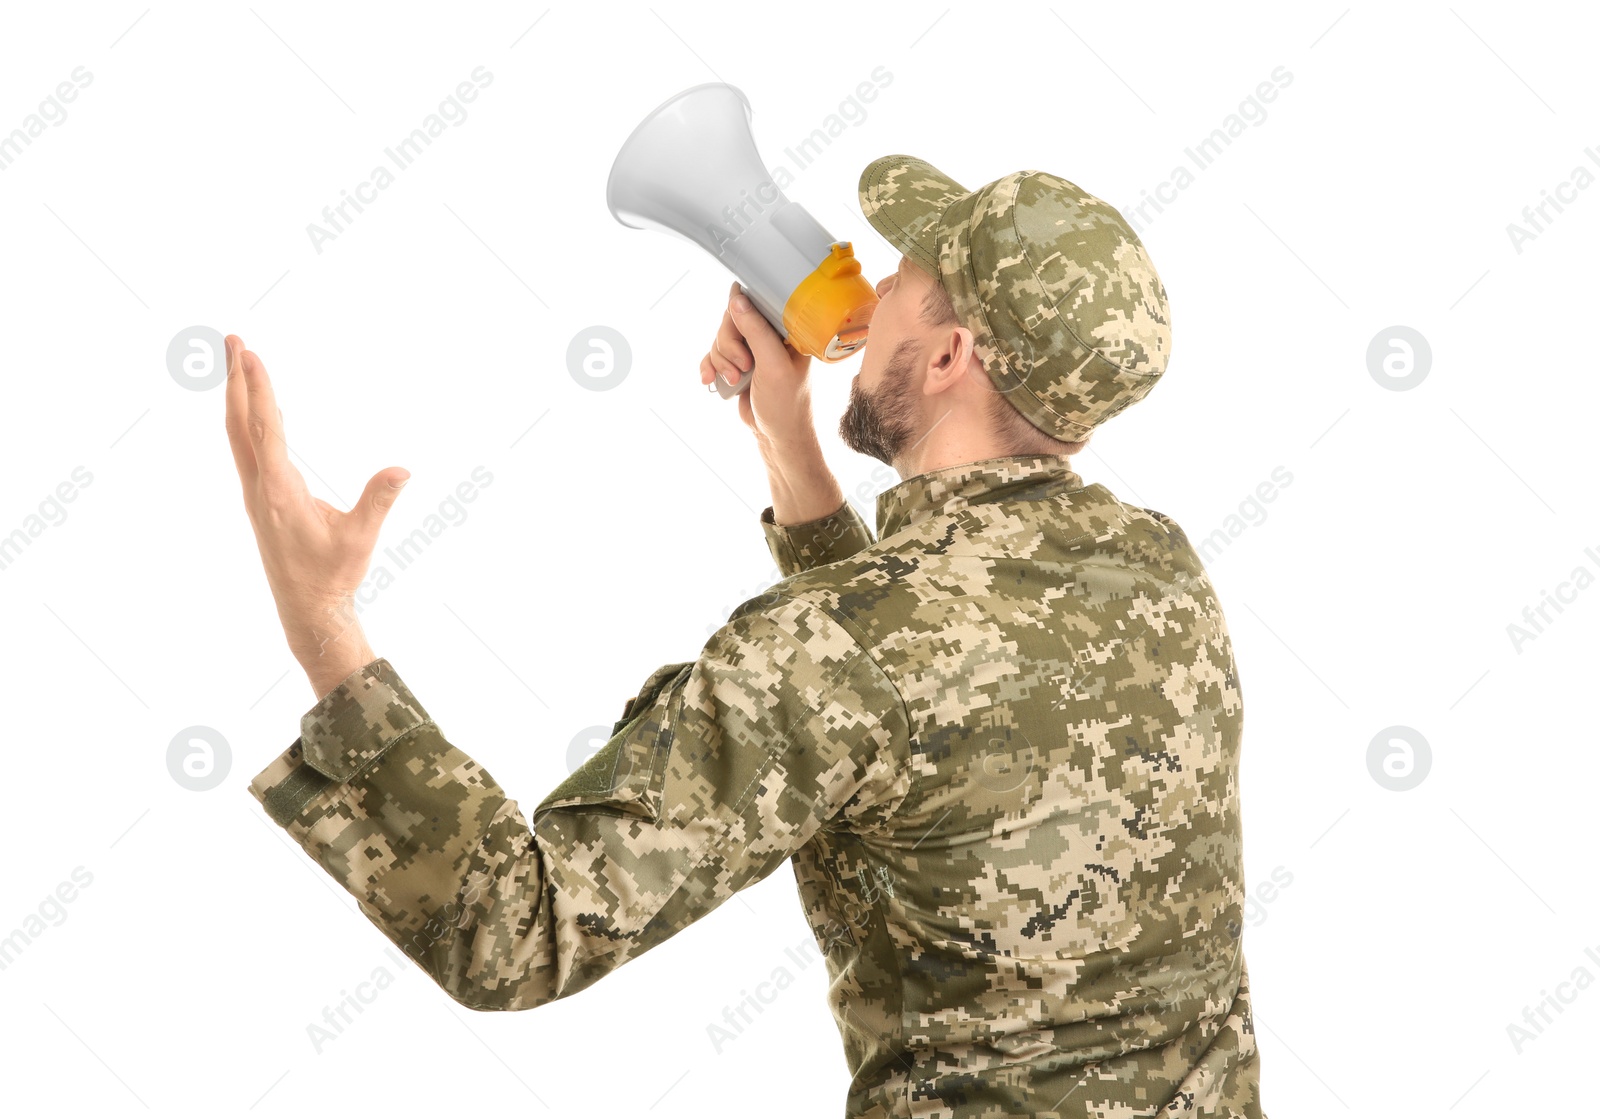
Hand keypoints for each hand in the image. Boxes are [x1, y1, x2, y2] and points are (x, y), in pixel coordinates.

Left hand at [222, 334, 408, 697]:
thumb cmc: (334, 574)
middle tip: (231, 339)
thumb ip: (378, 501)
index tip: (249, 355)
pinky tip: (253, 408)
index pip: (265, 430)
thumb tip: (401, 469)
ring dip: (237, 396)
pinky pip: (246, 448)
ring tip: (235, 361)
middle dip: (235, 380)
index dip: (259, 391)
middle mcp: (259, 487)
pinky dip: (246, 418)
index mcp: (279, 492)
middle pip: (239, 423)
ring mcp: (255, 492)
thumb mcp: (360, 538)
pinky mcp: (260, 497)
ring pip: (238, 434)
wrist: (307, 608)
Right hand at [698, 283, 843, 525]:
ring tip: (735, 380)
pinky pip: (713, 355)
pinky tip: (711, 380)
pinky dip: (710, 367)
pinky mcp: (739, 365)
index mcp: (787, 330)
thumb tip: (736, 299)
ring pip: (720, 339)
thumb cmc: (786, 405)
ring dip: (721, 360)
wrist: (777, 438)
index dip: (742, 317)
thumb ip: (756, 331)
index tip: (742, 340)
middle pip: (732, 320)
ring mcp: (752, 351)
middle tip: (743, 366)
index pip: (757, 304)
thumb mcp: (773, 366)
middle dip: (729, 345)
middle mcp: (770, 337)